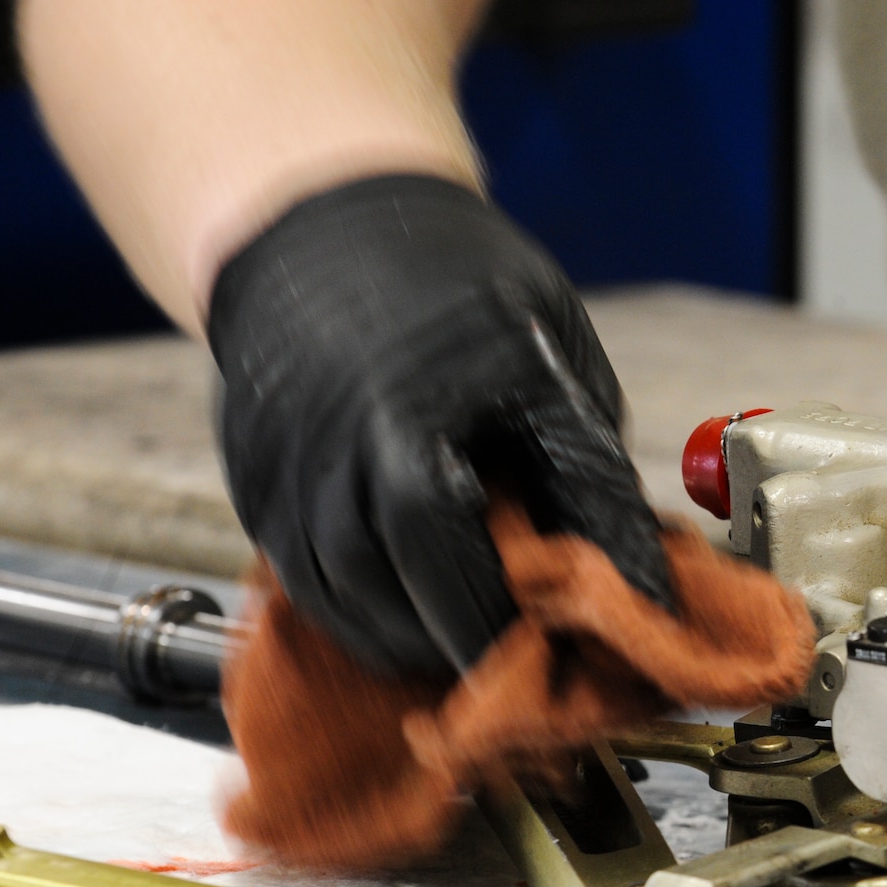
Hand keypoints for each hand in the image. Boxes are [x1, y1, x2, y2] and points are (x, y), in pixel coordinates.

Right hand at [208, 174, 669, 676]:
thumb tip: (634, 573)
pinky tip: (407, 620)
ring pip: (342, 589)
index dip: (511, 596)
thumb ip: (584, 461)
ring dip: (410, 637)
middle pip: (396, 564)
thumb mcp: (552, 348)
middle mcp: (343, 423)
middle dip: (462, 629)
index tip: (559, 643)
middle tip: (517, 663)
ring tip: (466, 648)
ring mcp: (287, 455)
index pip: (462, 520)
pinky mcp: (253, 482)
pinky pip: (301, 582)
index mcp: (426, 384)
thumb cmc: (457, 284)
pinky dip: (360, 619)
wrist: (323, 223)